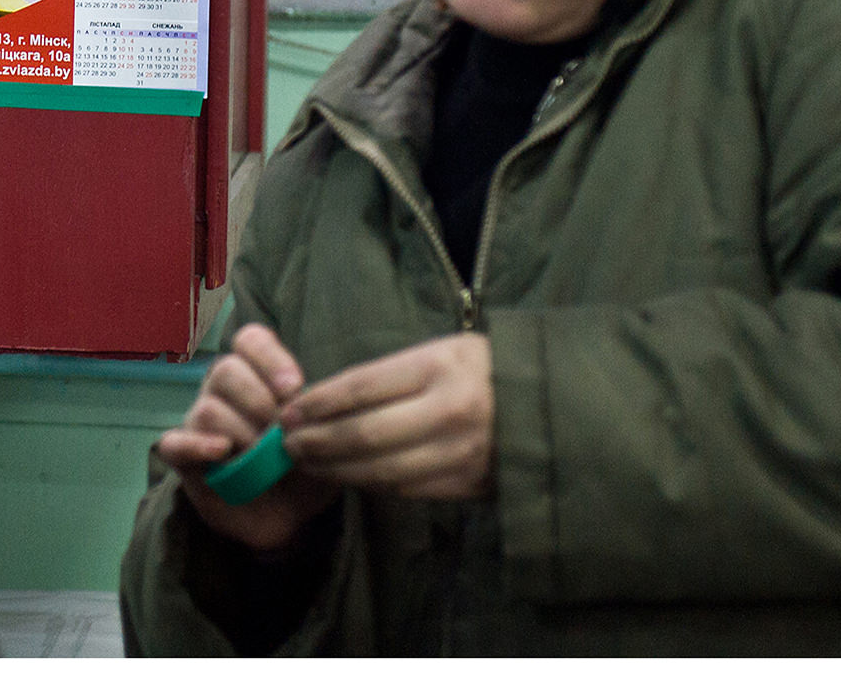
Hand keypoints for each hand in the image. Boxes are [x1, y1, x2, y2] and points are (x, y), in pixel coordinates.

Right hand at [155, 324, 339, 550]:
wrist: (288, 517)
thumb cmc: (303, 466)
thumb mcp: (320, 439)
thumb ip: (313, 417)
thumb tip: (302, 405)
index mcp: (254, 376)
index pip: (250, 341)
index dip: (270, 357)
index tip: (294, 387)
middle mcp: (221, 391)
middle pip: (225, 370)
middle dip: (258, 399)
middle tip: (279, 431)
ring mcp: (198, 423)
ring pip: (208, 408)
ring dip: (240, 433)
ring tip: (260, 458)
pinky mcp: (184, 458)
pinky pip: (175, 443)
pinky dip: (197, 445)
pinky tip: (222, 452)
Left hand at [279, 332, 494, 501]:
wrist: (555, 406)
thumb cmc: (485, 370)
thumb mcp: (442, 352)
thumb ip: (391, 375)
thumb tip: (325, 399)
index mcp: (439, 367)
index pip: (360, 388)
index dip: (317, 403)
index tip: (287, 411)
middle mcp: (448, 411)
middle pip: (363, 434)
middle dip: (316, 442)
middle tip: (286, 444)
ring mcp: (460, 452)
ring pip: (379, 469)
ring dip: (335, 470)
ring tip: (308, 463)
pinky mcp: (467, 484)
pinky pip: (404, 489)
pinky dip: (369, 483)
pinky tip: (347, 476)